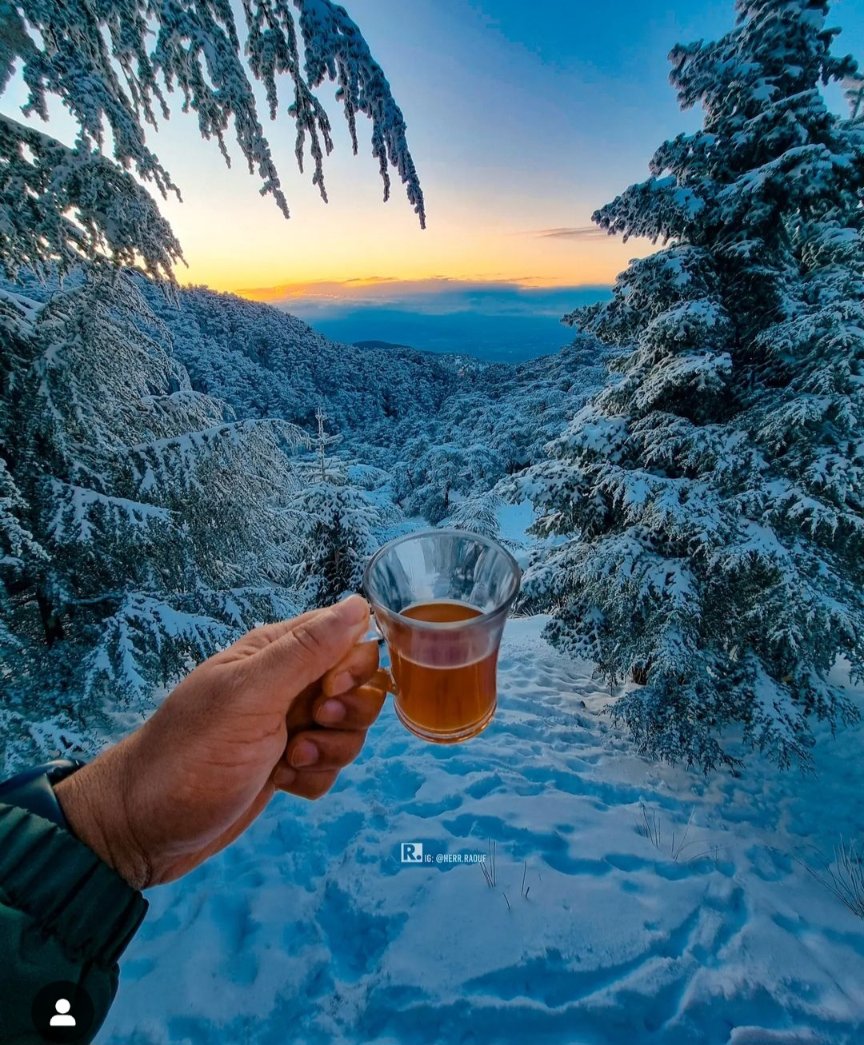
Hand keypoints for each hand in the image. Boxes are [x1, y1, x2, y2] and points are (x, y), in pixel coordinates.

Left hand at [55, 595, 385, 889]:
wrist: (143, 830)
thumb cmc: (188, 755)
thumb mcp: (249, 696)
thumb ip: (306, 650)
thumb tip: (358, 604)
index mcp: (274, 653)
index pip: (344, 635)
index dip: (350, 663)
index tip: (328, 691)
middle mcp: (286, 684)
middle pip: (358, 684)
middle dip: (347, 713)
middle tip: (306, 728)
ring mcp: (286, 726)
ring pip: (348, 728)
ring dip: (331, 750)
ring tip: (289, 762)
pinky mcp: (287, 766)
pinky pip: (330, 765)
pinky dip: (314, 778)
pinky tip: (282, 783)